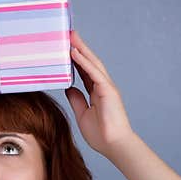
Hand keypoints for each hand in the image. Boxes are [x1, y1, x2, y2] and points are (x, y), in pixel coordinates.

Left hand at [64, 31, 135, 154]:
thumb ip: (76, 100)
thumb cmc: (102, 134)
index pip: (84, 71)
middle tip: (69, 34)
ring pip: (92, 63)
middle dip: (79, 47)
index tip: (66, 48)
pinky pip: (94, 73)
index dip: (76, 59)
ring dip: (81, 49)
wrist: (114, 145)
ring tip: (71, 36)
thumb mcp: (82, 114)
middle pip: (89, 62)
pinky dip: (84, 61)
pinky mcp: (108, 90)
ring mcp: (106, 87)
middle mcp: (102, 86)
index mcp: (96, 92)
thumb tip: (69, 88)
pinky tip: (75, 52)